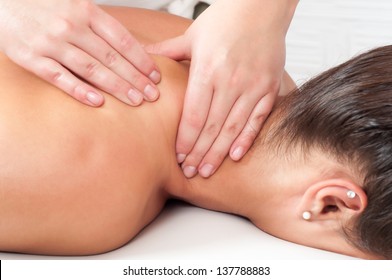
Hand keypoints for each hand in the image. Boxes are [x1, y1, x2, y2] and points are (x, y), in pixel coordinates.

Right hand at [0, 0, 160, 105]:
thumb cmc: (45, 5)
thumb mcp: (76, 5)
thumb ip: (99, 25)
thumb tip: (129, 50)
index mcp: (85, 10)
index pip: (121, 39)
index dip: (141, 59)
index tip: (155, 76)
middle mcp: (70, 26)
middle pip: (111, 57)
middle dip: (135, 78)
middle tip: (152, 95)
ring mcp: (50, 42)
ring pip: (90, 68)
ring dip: (116, 86)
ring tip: (135, 101)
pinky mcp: (31, 58)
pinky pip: (59, 77)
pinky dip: (79, 90)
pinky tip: (98, 102)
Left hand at [148, 0, 296, 177]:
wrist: (261, 6)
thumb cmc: (225, 19)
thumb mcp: (191, 35)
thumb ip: (167, 52)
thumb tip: (142, 57)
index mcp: (207, 69)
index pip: (194, 115)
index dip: (185, 140)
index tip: (179, 157)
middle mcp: (230, 81)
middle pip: (211, 127)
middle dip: (199, 153)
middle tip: (191, 172)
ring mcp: (252, 86)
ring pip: (232, 128)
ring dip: (219, 153)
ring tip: (208, 170)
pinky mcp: (269, 87)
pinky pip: (257, 119)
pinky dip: (246, 138)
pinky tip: (235, 155)